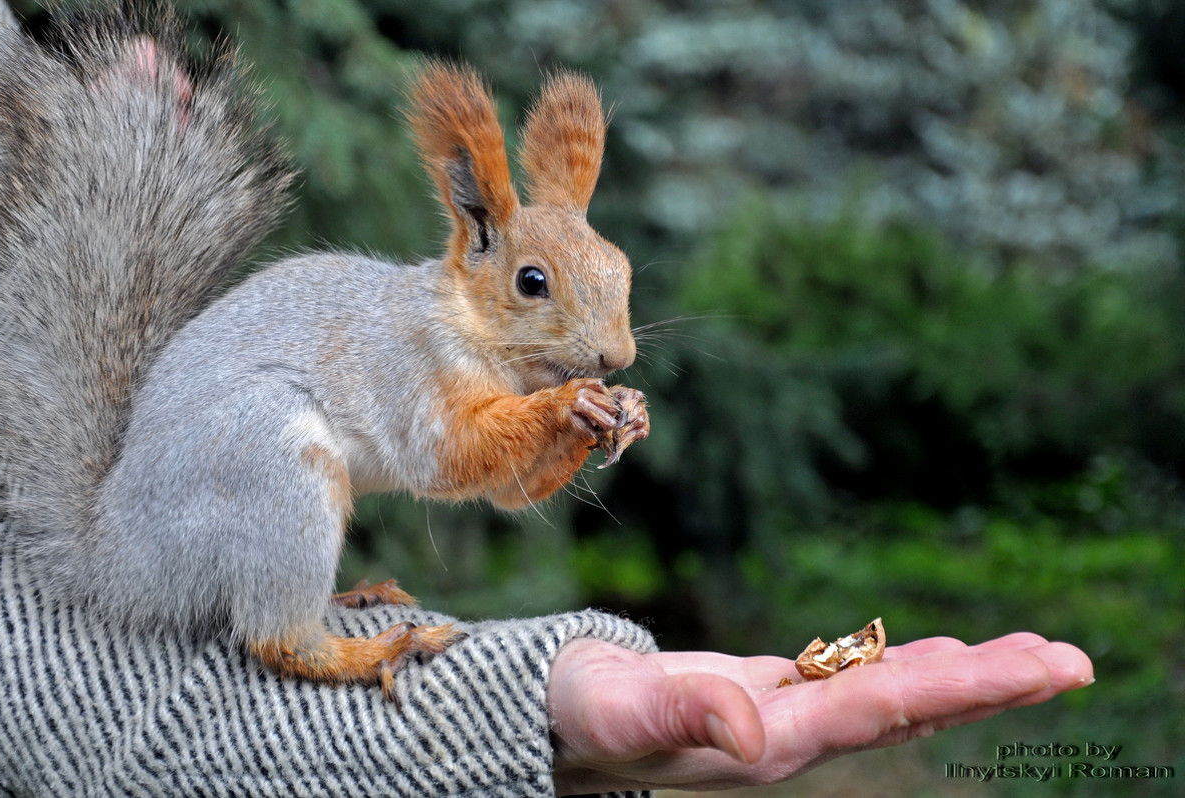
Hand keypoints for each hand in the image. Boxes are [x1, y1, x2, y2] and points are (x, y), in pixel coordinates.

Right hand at [548, 633, 1092, 793]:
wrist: (562, 717)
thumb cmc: (587, 717)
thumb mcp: (624, 715)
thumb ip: (685, 719)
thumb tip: (751, 735)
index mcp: (774, 741)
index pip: (884, 711)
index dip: (960, 687)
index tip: (1032, 669)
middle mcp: (799, 736)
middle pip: (912, 710)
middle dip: (991, 685)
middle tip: (1071, 662)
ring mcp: (792, 718)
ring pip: (895, 697)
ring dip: (965, 675)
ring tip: (1033, 660)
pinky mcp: (778, 697)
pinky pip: (860, 683)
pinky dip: (909, 666)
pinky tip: (937, 657)